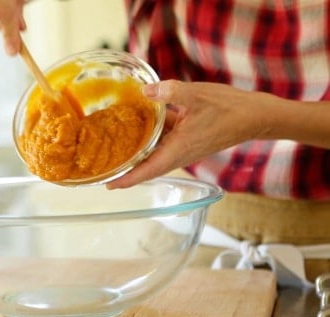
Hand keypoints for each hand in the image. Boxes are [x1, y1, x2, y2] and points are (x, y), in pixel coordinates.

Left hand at [107, 80, 266, 188]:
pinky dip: (150, 137)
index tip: (108, 185)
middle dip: (125, 169)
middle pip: (145, 167)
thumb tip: (145, 90)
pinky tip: (137, 123)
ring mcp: (183, 148)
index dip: (127, 180)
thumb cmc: (229, 108)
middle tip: (101, 166)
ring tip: (112, 147)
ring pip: (153, 154)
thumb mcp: (196, 95)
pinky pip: (163, 141)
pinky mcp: (187, 140)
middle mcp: (178, 154)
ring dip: (136, 153)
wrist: (256, 116)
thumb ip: (169, 92)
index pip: (147, 172)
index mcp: (178, 150)